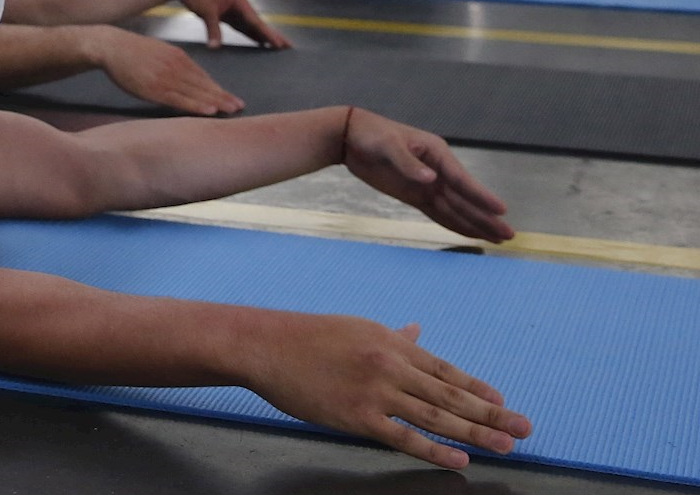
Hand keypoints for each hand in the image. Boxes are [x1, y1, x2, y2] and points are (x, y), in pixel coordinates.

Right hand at [93, 29, 243, 115]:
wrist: (112, 46)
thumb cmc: (133, 52)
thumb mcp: (159, 52)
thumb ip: (174, 64)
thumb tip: (187, 77)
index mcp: (179, 58)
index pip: (203, 77)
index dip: (218, 89)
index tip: (232, 98)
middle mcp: (176, 67)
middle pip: (204, 85)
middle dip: (223, 96)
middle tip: (240, 106)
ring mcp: (165, 78)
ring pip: (195, 93)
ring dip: (215, 102)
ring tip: (231, 110)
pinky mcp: (154, 88)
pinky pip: (179, 99)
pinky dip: (195, 105)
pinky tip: (208, 111)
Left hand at [177, 0, 290, 49]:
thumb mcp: (205, 11)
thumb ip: (212, 29)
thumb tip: (215, 47)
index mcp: (239, 1)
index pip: (256, 21)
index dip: (268, 34)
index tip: (280, 44)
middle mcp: (240, 6)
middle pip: (259, 24)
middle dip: (273, 35)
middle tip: (289, 47)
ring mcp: (234, 10)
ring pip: (252, 26)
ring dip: (264, 36)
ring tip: (278, 47)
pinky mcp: (227, 15)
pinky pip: (242, 27)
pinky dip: (250, 35)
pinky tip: (259, 43)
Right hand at [246, 312, 529, 469]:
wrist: (265, 345)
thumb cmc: (306, 337)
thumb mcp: (356, 329)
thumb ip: (392, 337)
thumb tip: (418, 331)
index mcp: (392, 343)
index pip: (445, 369)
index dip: (477, 388)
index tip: (503, 402)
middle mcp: (391, 365)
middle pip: (450, 394)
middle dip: (491, 414)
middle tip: (525, 428)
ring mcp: (375, 392)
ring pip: (436, 416)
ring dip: (475, 433)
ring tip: (506, 446)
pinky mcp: (356, 416)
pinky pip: (403, 437)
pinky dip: (434, 449)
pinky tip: (460, 459)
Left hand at [341, 108, 513, 241]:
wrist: (351, 136)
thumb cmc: (372, 134)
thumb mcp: (388, 145)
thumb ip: (408, 163)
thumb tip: (431, 179)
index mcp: (437, 153)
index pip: (462, 180)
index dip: (481, 196)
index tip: (501, 210)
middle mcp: (438, 171)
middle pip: (465, 199)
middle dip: (486, 217)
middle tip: (509, 235)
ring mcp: (427, 184)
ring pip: (456, 209)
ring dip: (476, 224)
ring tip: (498, 238)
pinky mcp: (414, 195)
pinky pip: (438, 212)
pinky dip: (454, 224)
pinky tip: (470, 233)